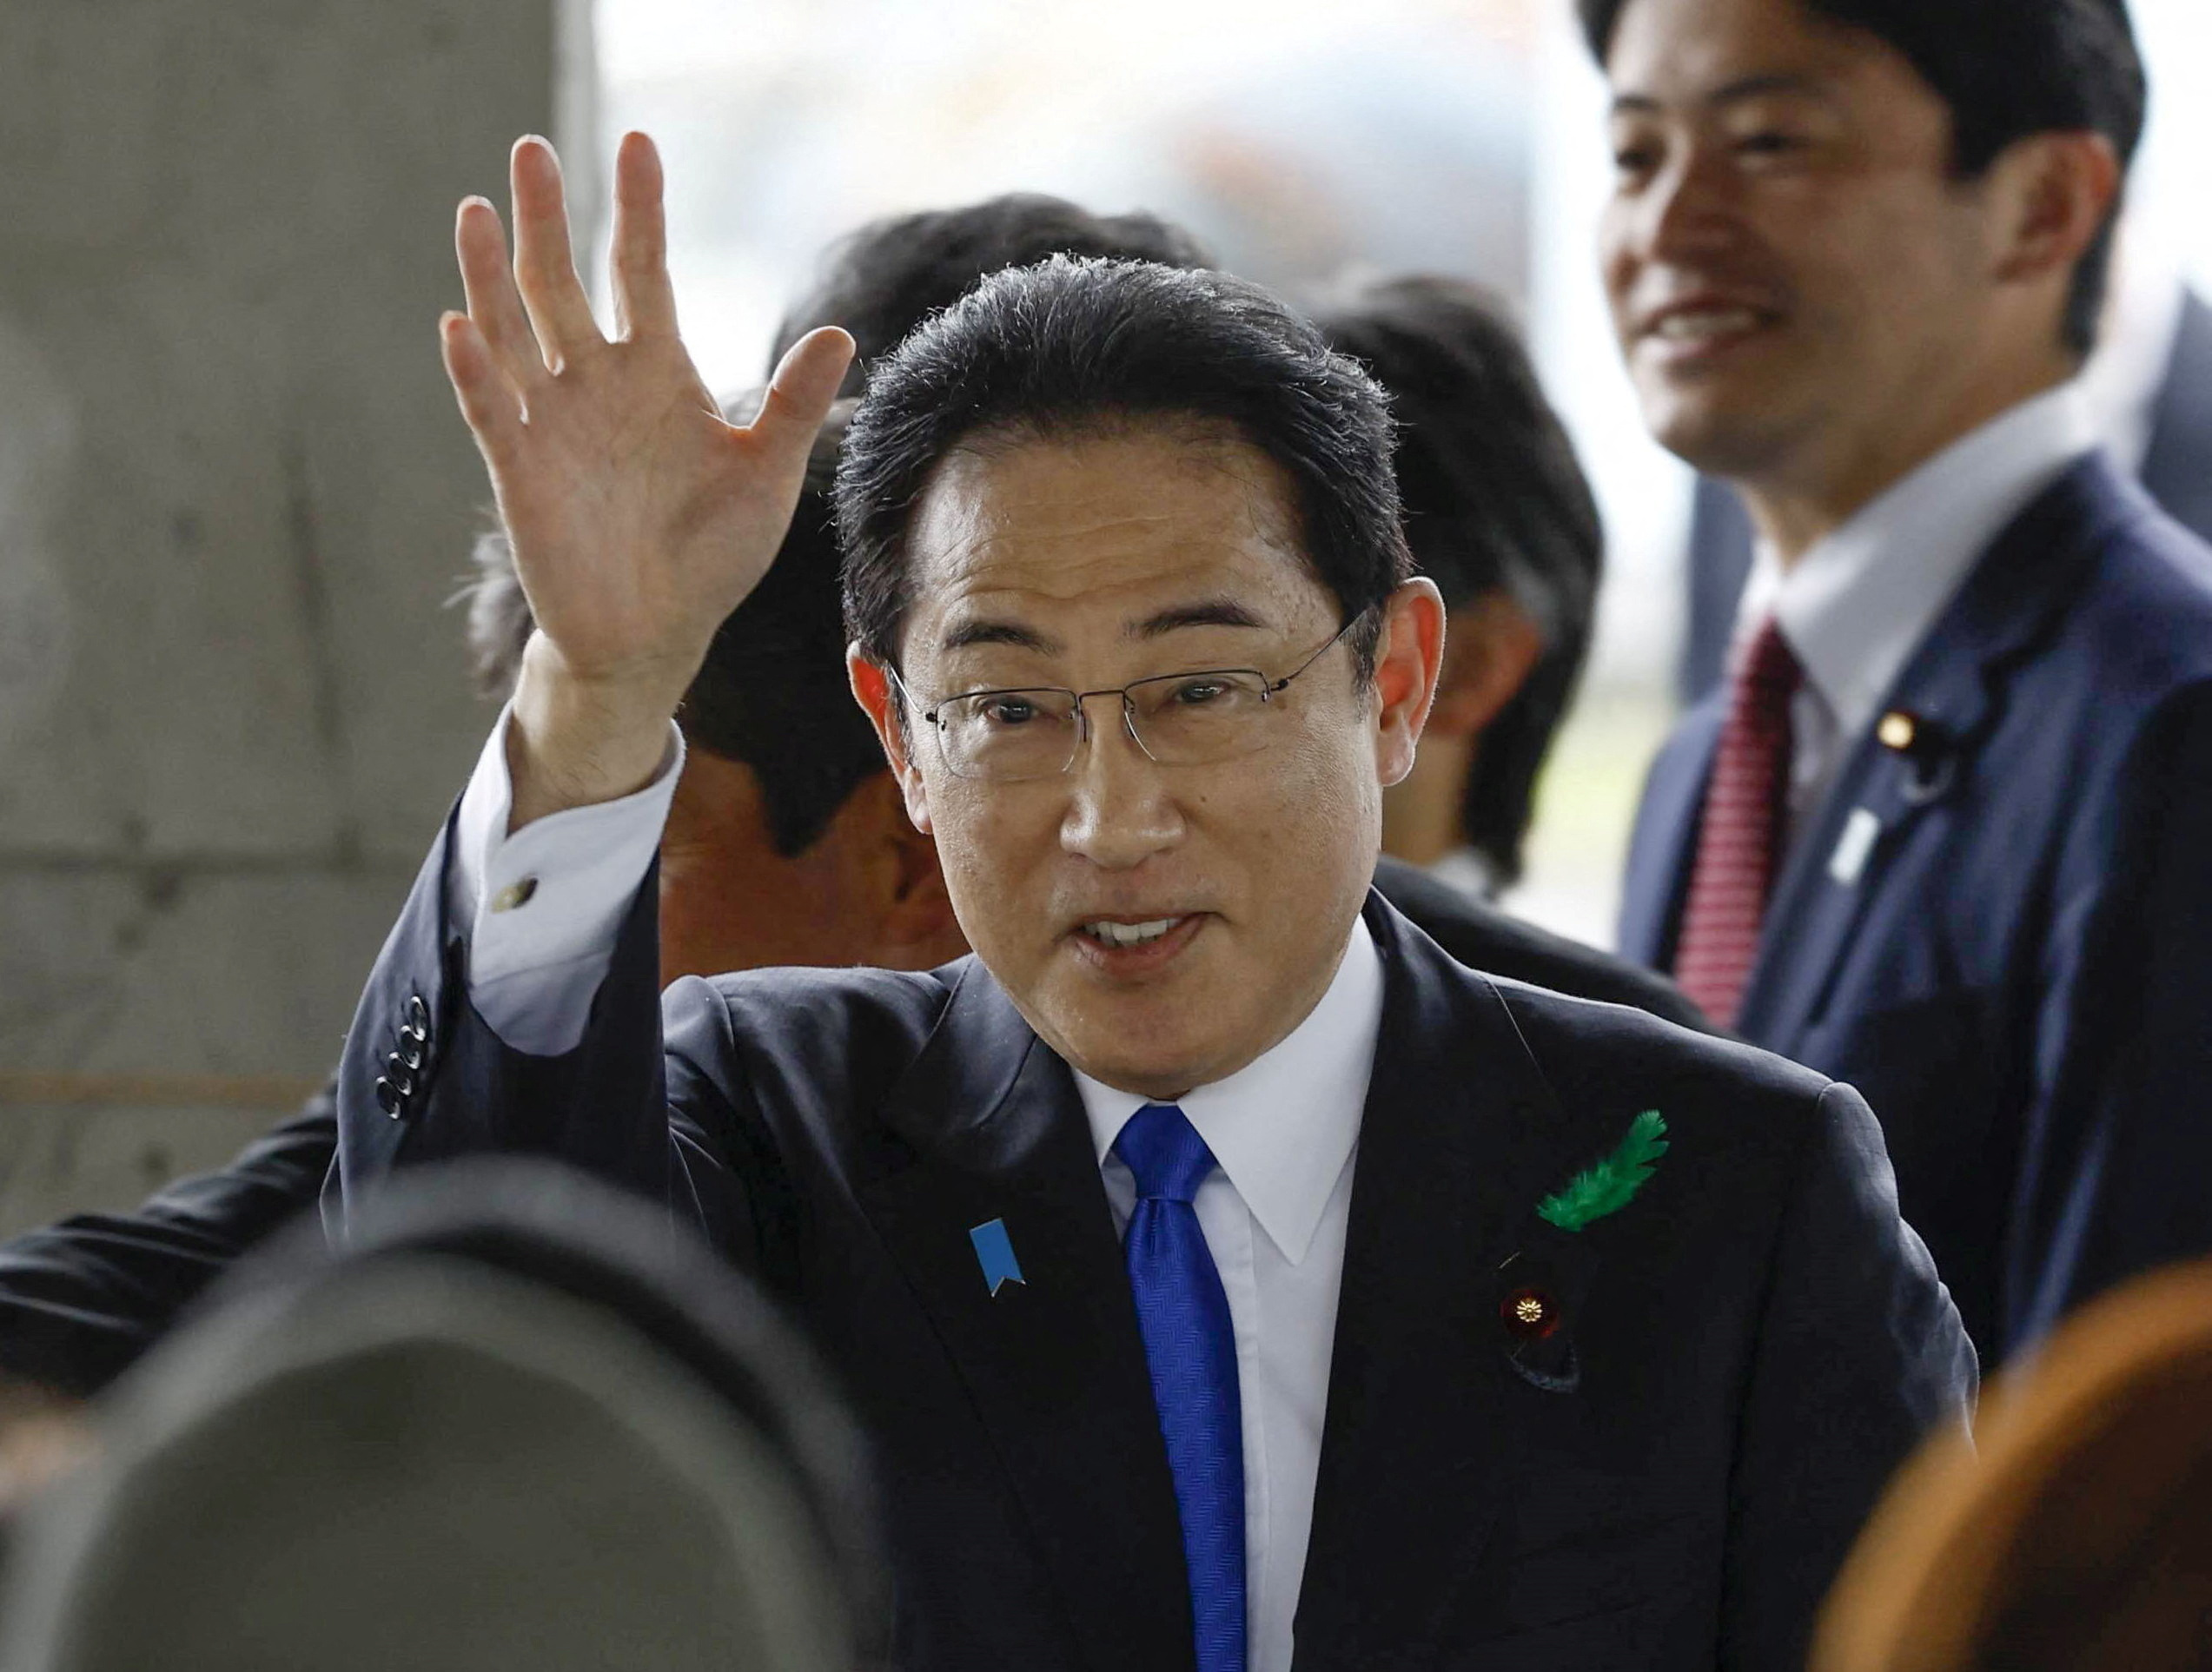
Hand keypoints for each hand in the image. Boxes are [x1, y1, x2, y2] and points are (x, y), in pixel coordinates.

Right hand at [438, 132, 852, 826]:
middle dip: (548, 217)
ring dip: (493, 273)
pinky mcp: (521, 470)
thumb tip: (839, 333)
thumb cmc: (711, 556)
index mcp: (658, 374)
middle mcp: (596, 383)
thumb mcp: (766, 477)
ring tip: (480, 209)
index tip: (639, 144)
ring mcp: (553, 422)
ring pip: (512, 330)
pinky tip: (460, 326)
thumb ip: (794, 406)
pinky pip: (493, 410)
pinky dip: (478, 371)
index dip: (639, 210)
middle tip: (533, 146)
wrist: (659, 635)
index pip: (643, 272)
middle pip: (562, 282)